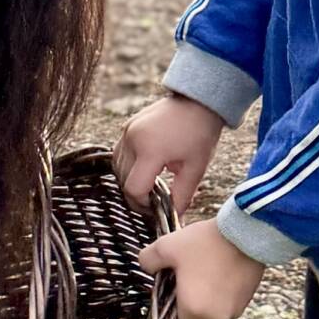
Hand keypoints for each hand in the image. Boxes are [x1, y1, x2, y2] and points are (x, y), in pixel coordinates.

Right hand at [114, 91, 226, 220]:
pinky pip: (119, 154)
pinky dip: (127, 166)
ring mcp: (127, 131)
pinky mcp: (127, 127)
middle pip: (123, 180)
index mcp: (150, 150)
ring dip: (130, 180)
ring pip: (117, 168)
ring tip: (151, 183)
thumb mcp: (195, 169)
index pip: (134, 189)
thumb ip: (182, 196)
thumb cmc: (200, 132)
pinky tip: (144, 168)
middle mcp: (133, 139)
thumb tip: (174, 217)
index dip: (142, 204)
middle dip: (137, 194)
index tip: (155, 208)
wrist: (198, 101)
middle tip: (155, 200)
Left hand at [139, 220, 265, 318]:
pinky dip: (221, 299)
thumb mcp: (166, 246)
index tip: (171, 314)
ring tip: (200, 282)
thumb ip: (148, 260)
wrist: (246, 233)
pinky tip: (216, 278)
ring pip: (215, 318)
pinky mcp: (248, 299)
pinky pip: (228, 307)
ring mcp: (234, 310)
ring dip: (207, 308)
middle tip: (183, 294)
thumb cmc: (204, 243)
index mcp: (193, 310)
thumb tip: (146, 268)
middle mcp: (216, 317)